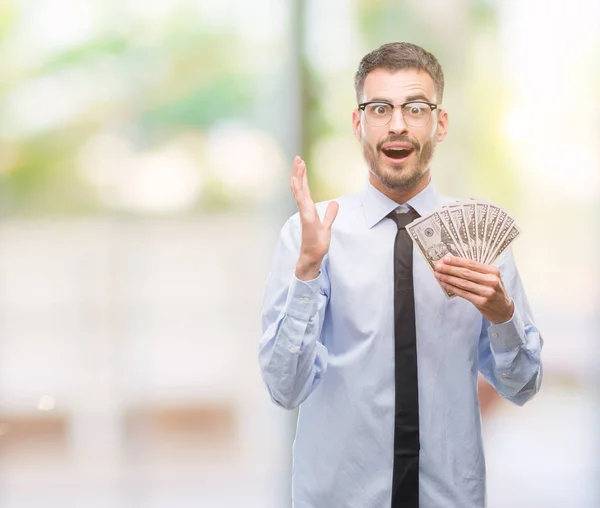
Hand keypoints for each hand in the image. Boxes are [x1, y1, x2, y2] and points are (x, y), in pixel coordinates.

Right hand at [290, 156, 338, 279]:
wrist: (313, 256)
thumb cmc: (317, 243)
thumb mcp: (327, 226)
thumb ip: (330, 214)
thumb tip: (334, 203)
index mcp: (308, 209)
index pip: (304, 189)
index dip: (302, 177)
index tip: (301, 164)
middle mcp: (304, 209)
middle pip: (299, 187)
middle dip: (298, 172)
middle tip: (297, 157)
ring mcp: (304, 213)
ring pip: (299, 192)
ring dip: (298, 178)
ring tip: (298, 164)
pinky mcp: (307, 219)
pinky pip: (302, 203)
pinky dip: (298, 192)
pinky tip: (296, 182)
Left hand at [433, 254, 513, 323]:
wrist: (504, 310)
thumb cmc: (494, 291)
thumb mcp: (490, 278)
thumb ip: (476, 271)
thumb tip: (454, 263)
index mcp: (493, 271)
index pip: (471, 263)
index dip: (457, 261)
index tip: (445, 258)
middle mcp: (491, 280)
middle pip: (465, 272)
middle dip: (449, 268)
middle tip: (437, 266)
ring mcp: (486, 292)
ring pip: (462, 283)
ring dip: (448, 278)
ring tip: (438, 274)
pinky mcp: (481, 302)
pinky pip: (462, 293)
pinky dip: (451, 287)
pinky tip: (444, 284)